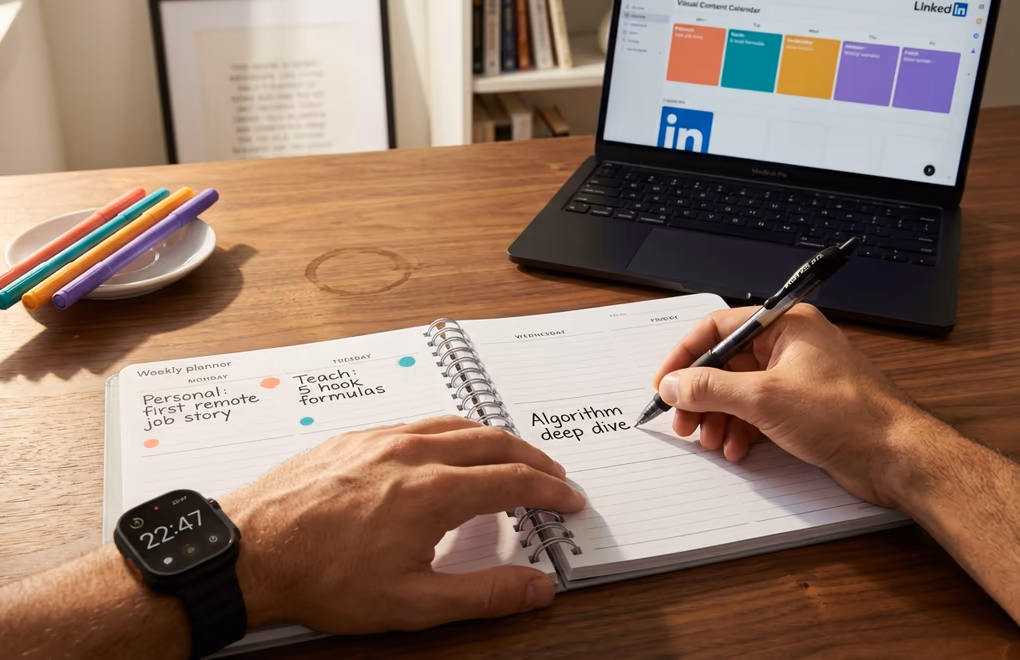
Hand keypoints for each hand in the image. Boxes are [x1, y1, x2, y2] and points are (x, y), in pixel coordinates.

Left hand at [220, 416, 585, 633]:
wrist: (247, 552)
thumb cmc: (320, 578)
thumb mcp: (411, 603)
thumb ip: (484, 594)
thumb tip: (537, 588)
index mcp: (433, 491)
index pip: (513, 481)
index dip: (550, 491)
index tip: (569, 500)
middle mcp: (412, 452)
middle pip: (492, 442)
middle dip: (532, 459)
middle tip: (553, 477)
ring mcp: (380, 438)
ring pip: (456, 424)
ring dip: (494, 440)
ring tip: (511, 458)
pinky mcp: (353, 437)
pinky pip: (419, 422)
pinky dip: (453, 433)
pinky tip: (447, 449)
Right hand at [653, 305, 931, 507]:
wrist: (896, 456)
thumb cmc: (848, 415)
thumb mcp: (765, 398)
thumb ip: (711, 388)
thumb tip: (675, 384)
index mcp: (785, 325)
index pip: (718, 328)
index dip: (686, 355)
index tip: (665, 382)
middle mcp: (790, 346)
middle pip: (726, 363)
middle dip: (700, 395)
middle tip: (683, 420)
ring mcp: (796, 378)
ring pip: (738, 392)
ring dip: (718, 417)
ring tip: (709, 439)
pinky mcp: (802, 409)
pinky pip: (757, 413)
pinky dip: (740, 430)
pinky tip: (735, 448)